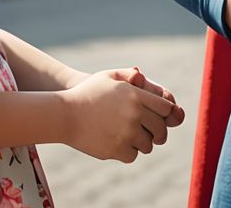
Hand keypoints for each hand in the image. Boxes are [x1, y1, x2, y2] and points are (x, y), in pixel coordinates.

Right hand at [59, 69, 180, 162]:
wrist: (64, 114)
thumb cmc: (86, 93)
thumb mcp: (107, 76)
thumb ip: (128, 75)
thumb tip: (143, 76)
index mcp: (136, 96)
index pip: (166, 108)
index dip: (166, 115)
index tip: (160, 119)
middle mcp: (134, 114)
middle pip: (160, 129)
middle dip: (158, 133)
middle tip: (154, 136)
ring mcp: (126, 133)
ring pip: (147, 145)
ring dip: (142, 143)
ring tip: (132, 139)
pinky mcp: (116, 149)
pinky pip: (132, 155)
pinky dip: (128, 153)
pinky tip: (119, 145)